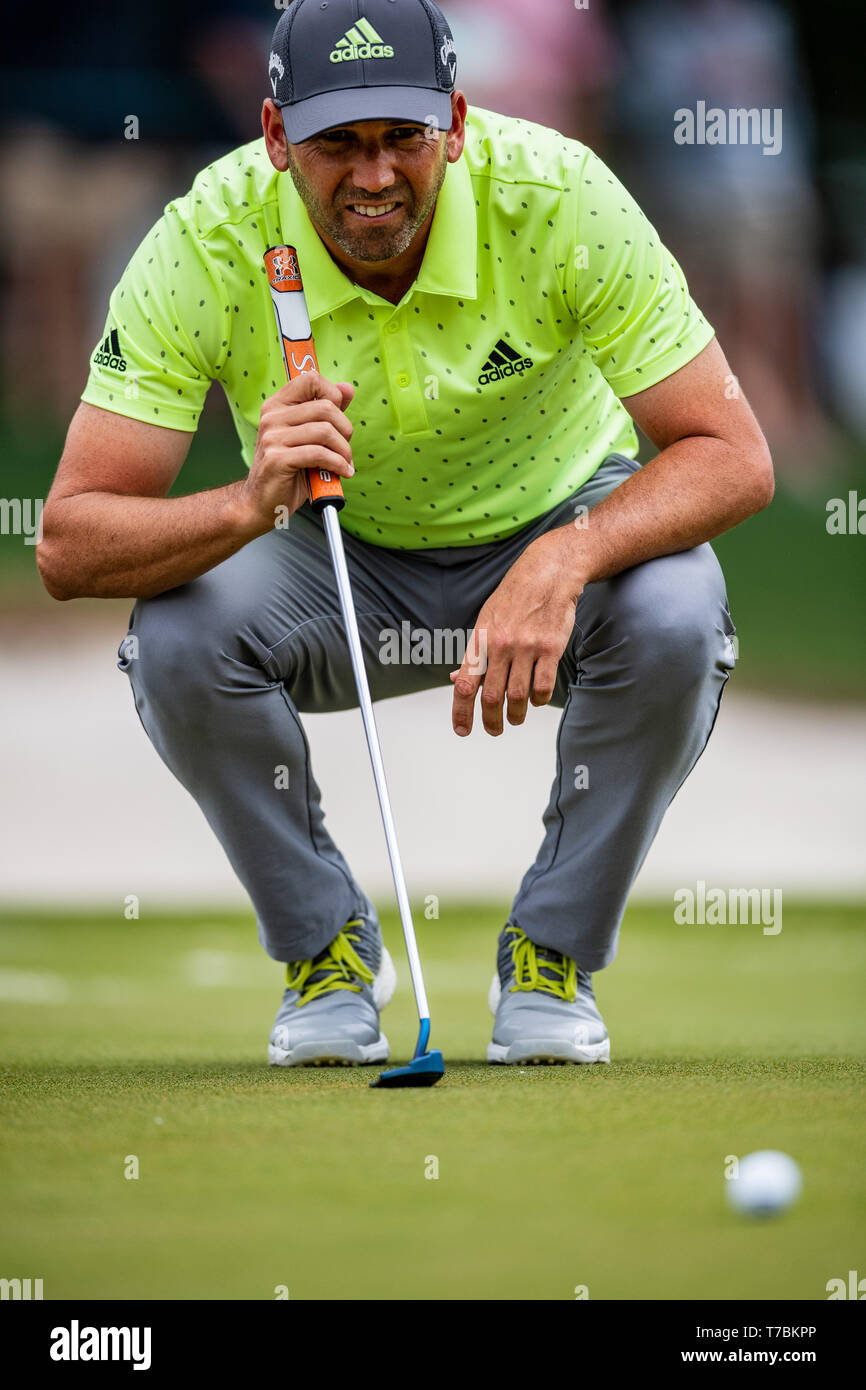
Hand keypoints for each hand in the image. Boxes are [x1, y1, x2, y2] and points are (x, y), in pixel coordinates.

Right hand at [238, 372, 355, 533]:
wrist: (262, 502)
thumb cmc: (289, 470)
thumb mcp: (310, 437)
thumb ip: (327, 413)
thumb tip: (347, 388)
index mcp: (278, 405)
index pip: (311, 379)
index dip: (333, 395)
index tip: (339, 417)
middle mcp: (272, 417)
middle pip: (325, 408)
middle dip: (345, 430)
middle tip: (345, 449)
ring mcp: (272, 437)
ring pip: (325, 431)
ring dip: (344, 451)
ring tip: (345, 463)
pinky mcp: (277, 459)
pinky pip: (319, 454)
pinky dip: (338, 464)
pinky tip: (342, 472)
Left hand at [449, 532, 584, 736]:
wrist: (547, 573)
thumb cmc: (514, 598)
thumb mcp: (486, 621)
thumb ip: (474, 653)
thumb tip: (456, 678)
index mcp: (480, 639)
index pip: (465, 684)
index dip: (461, 712)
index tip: (462, 730)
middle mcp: (501, 645)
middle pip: (491, 697)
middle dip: (491, 722)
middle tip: (494, 730)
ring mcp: (526, 647)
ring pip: (517, 696)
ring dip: (515, 715)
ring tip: (515, 719)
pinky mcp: (550, 648)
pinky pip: (543, 687)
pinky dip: (539, 700)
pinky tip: (536, 700)